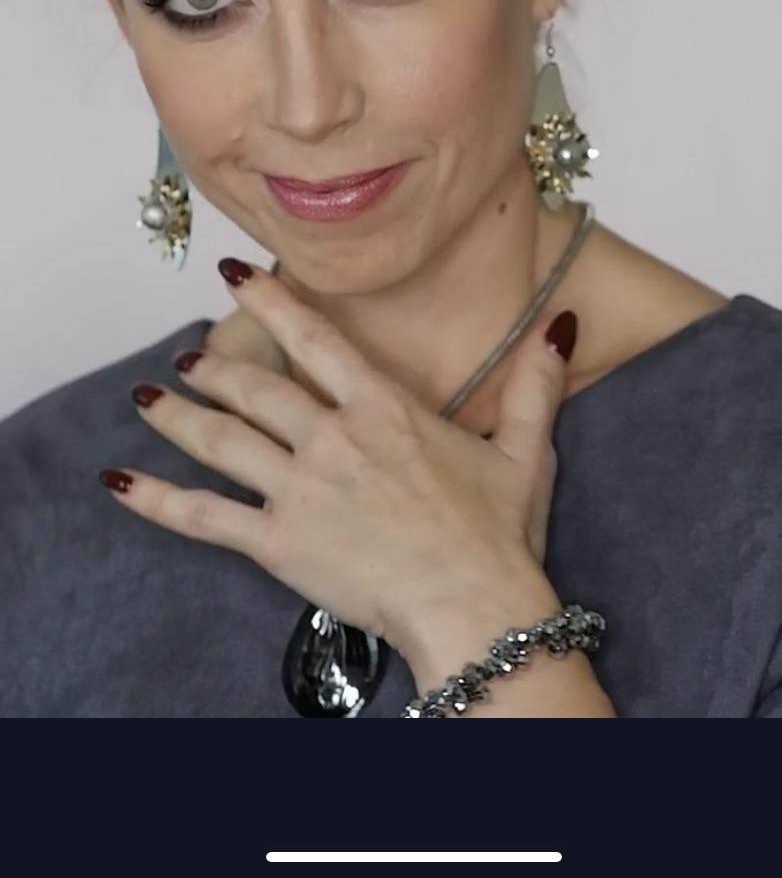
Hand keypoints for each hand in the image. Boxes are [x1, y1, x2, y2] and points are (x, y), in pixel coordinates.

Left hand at [101, 260, 572, 656]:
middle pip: (255, 387)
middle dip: (214, 365)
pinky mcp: (279, 543)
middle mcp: (333, 437)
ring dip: (178, 416)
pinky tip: (120, 482)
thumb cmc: (499, 538)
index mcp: (385, 409)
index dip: (272, 302)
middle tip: (188, 355)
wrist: (475, 607)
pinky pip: (204, 516)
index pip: (315, 339)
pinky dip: (156, 499)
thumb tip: (559, 325)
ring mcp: (301, 488)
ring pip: (222, 440)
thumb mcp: (528, 452)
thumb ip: (536, 385)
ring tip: (149, 396)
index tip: (237, 275)